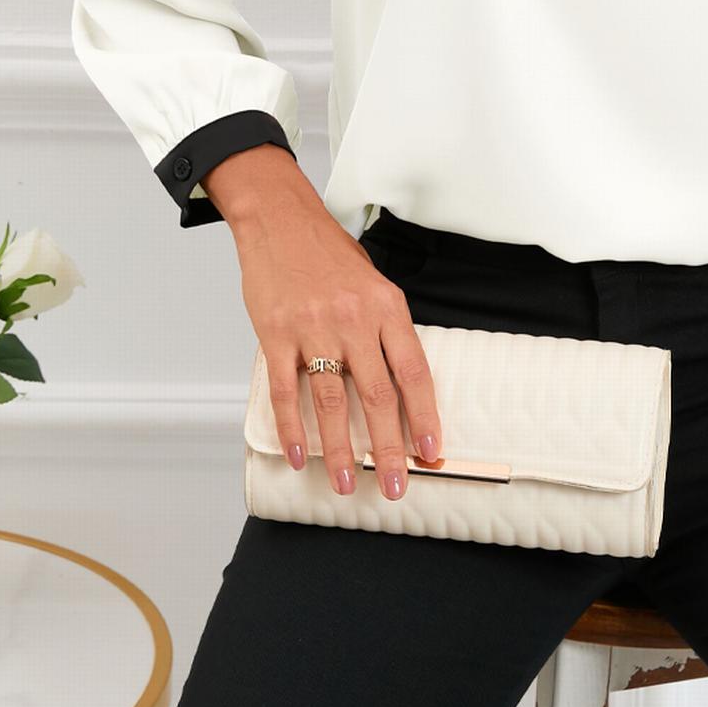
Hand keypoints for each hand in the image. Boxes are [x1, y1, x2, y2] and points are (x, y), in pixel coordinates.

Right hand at [212, 152, 444, 501]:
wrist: (280, 220)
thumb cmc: (329, 256)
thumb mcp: (374, 283)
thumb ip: (386, 330)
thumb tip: (402, 387)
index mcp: (386, 306)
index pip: (413, 371)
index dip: (424, 415)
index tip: (432, 451)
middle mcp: (353, 319)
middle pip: (376, 395)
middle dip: (388, 448)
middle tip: (394, 486)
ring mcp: (312, 328)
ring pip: (329, 401)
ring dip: (339, 449)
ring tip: (345, 483)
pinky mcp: (275, 334)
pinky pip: (284, 390)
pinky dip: (291, 428)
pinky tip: (298, 455)